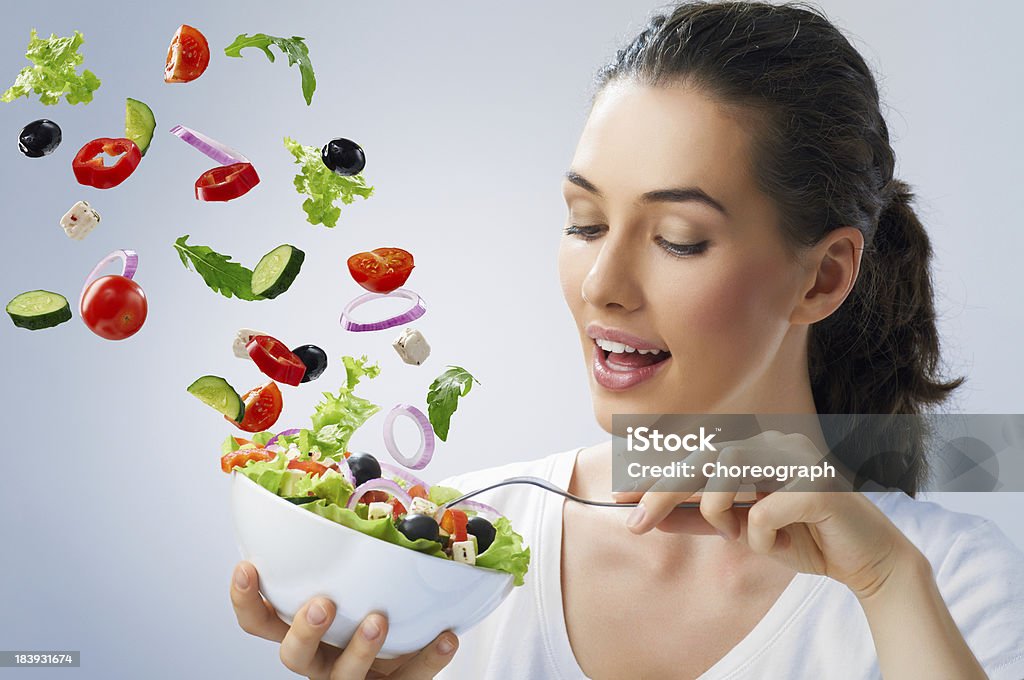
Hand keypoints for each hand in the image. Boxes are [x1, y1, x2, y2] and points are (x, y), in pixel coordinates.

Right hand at [230, 561, 458, 678]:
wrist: (411, 656)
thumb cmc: (373, 607)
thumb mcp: (354, 581)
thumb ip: (349, 549)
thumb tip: (363, 478)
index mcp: (305, 629)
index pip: (260, 622)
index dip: (247, 600)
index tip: (248, 567)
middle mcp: (323, 658)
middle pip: (293, 656)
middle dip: (304, 630)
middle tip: (322, 604)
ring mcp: (355, 677)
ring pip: (344, 677)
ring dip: (360, 648)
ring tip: (379, 619)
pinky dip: (429, 658)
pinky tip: (445, 638)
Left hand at [613, 430, 916, 597]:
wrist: (866, 561)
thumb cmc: (804, 538)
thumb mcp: (741, 531)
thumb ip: (700, 519)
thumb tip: (648, 516)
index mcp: (757, 448)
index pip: (698, 457)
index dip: (657, 476)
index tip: (619, 497)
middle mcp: (774, 443)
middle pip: (703, 459)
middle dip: (663, 493)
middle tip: (635, 524)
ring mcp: (798, 458)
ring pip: (727, 473)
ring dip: (721, 513)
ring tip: (740, 534)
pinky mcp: (819, 484)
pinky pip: (764, 511)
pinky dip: (761, 535)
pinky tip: (781, 541)